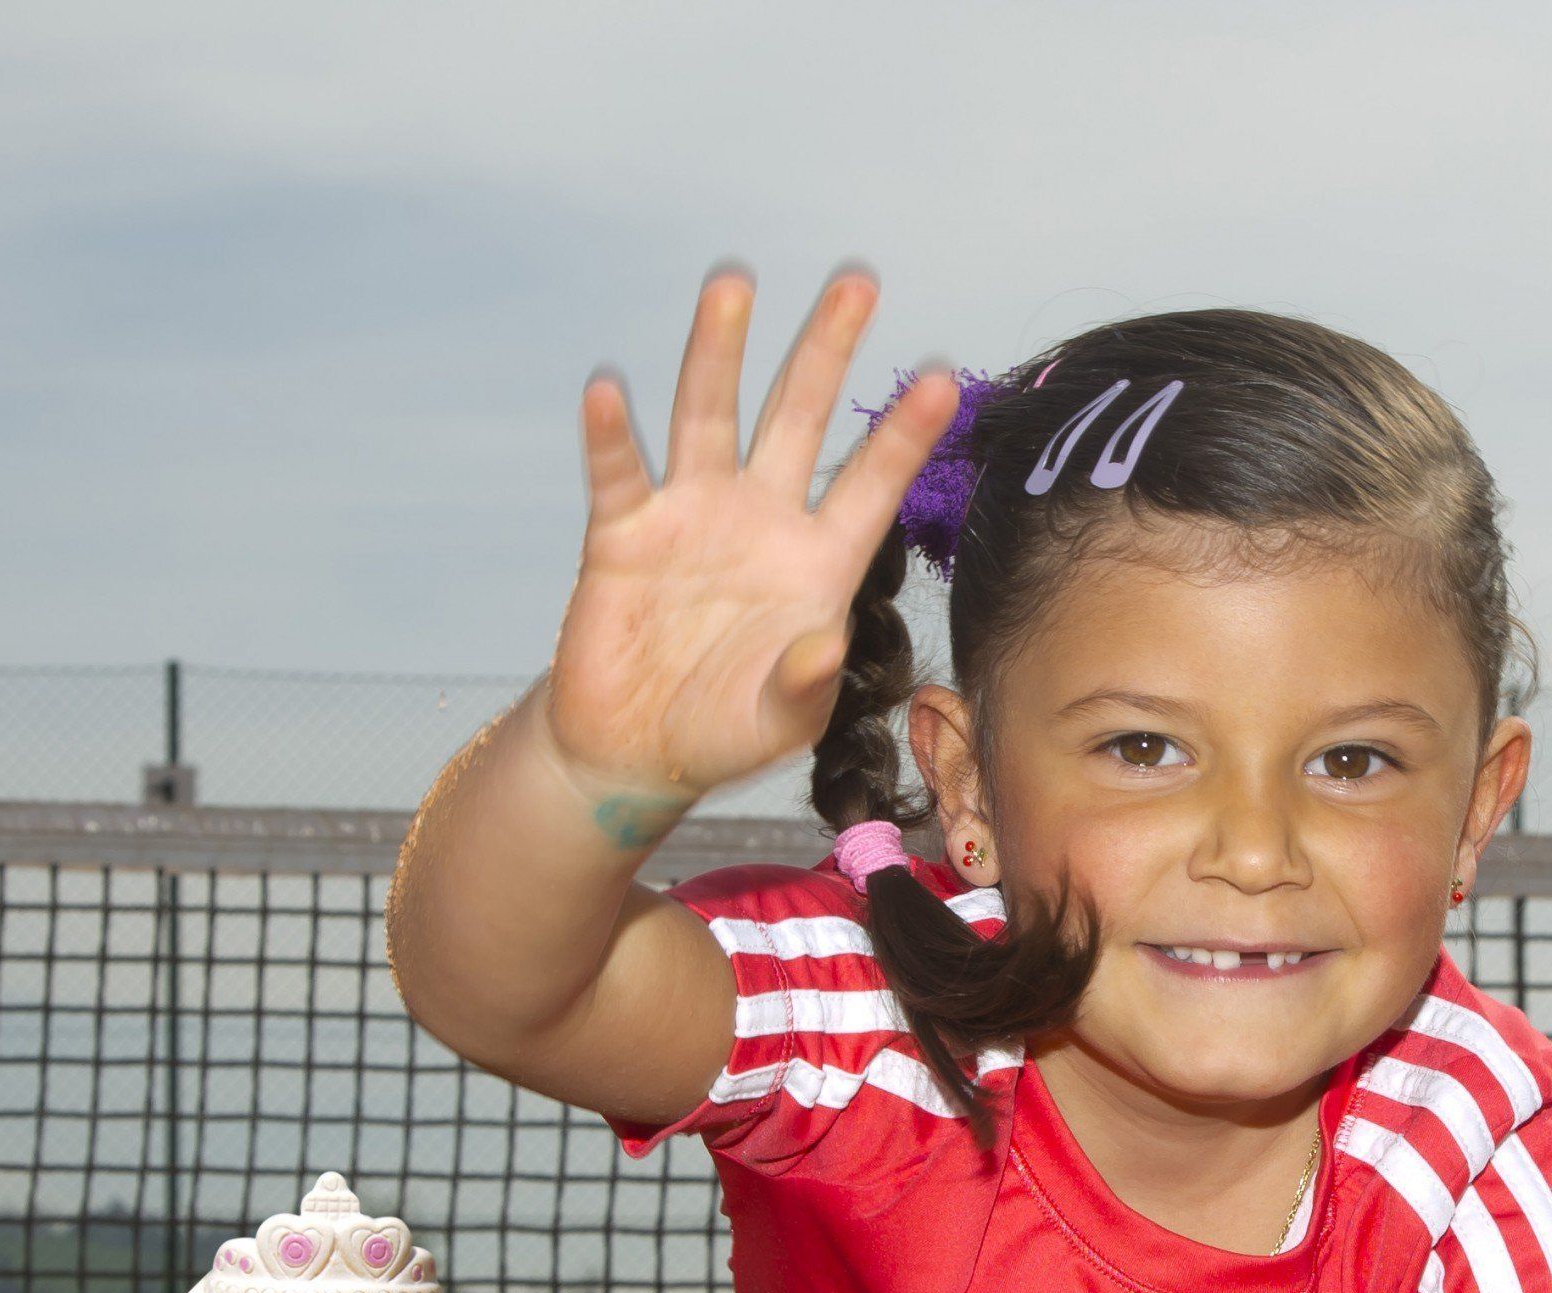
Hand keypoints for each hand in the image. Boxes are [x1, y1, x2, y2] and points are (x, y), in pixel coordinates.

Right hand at [547, 270, 957, 822]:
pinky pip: (618, 474)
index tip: (944, 379)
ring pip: (707, 417)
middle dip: (824, 351)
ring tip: (734, 285)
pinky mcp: (623, 534)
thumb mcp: (779, 723)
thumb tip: (822, 648)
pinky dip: (610, 437)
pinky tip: (607, 392)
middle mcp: (758, 520)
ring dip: (718, 352)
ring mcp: (689, 516)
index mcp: (815, 562)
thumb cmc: (723, 731)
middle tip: (858, 282)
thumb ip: (804, 688)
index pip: (870, 486)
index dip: (904, 436)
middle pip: (796, 418)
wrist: (636, 751)